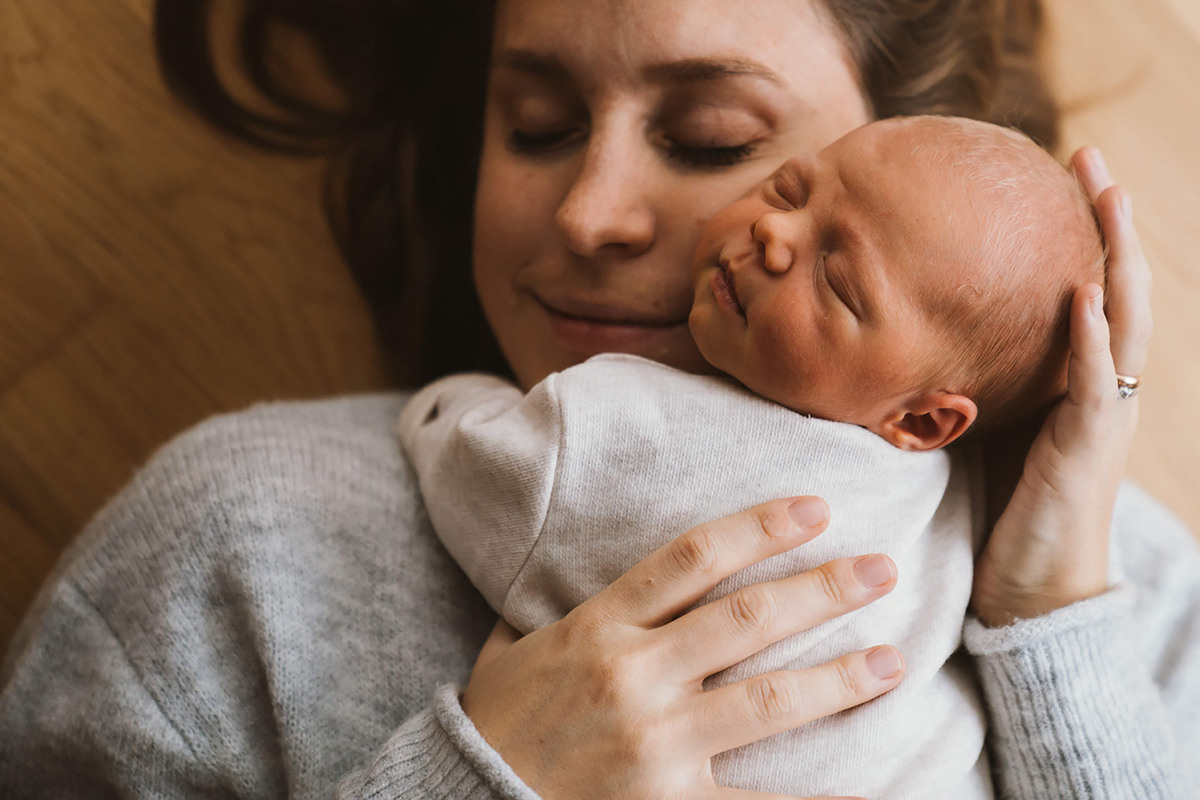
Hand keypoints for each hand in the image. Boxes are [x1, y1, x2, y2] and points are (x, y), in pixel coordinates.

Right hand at [462, 496, 902, 799]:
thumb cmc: (494, 725)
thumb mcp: (510, 650)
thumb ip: (546, 608)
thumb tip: (559, 570)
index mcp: (597, 628)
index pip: (692, 559)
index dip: (759, 527)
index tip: (815, 508)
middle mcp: (633, 677)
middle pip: (746, 619)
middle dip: (821, 589)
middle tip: (881, 567)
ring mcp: (655, 744)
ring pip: (766, 699)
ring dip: (838, 677)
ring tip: (892, 659)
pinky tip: (868, 791)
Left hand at [972, 146, 1150, 626]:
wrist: (1033, 587)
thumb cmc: (1007, 509)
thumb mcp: (991, 427)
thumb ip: (980, 378)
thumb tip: (921, 333)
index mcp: (1079, 380)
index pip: (1089, 289)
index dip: (1083, 231)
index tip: (1064, 174)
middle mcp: (1103, 387)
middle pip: (1116, 286)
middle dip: (1107, 219)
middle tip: (1090, 155)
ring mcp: (1103, 414)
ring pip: (1122, 319)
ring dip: (1115, 254)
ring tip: (1106, 194)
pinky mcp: (1087, 447)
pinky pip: (1093, 381)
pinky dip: (1089, 336)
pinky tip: (1081, 292)